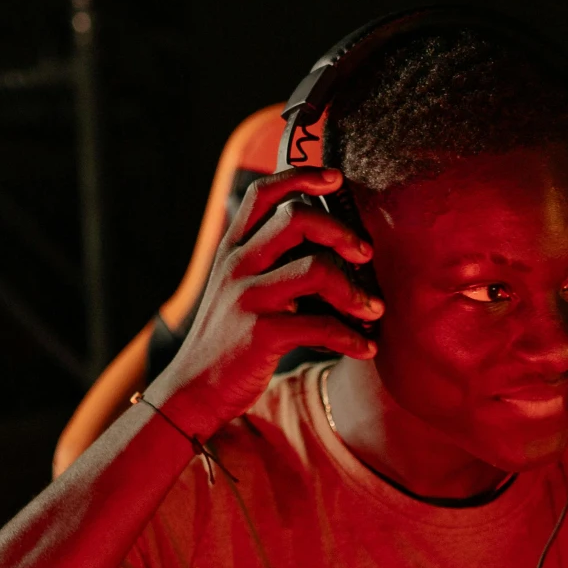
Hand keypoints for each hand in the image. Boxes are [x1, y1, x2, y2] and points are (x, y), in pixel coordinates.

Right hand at [148, 167, 381, 431]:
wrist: (193, 390)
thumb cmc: (228, 339)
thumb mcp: (236, 290)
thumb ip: (267, 263)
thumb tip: (327, 247)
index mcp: (231, 250)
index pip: (262, 194)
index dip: (301, 177)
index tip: (335, 179)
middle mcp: (236, 265)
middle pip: (296, 219)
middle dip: (341, 231)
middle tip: (364, 254)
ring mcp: (247, 298)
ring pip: (316, 269)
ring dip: (356, 290)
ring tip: (374, 309)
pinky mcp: (260, 334)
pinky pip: (321, 326)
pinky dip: (352, 338)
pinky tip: (365, 348)